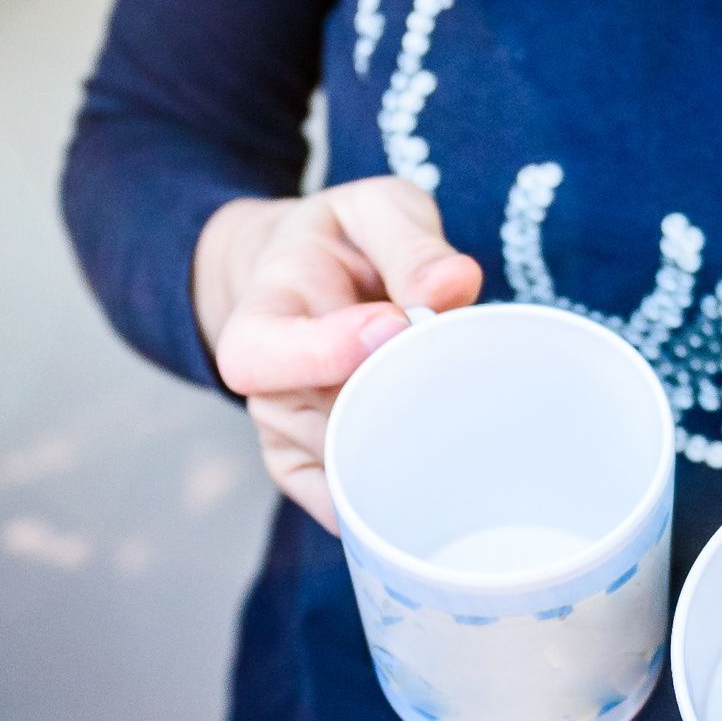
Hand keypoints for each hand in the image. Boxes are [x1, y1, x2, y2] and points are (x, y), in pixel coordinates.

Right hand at [194, 177, 482, 529]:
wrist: (300, 279)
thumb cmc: (341, 244)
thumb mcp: (372, 211)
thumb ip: (411, 242)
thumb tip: (453, 286)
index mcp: (262, 316)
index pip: (259, 354)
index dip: (321, 353)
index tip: (392, 326)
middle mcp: (266, 390)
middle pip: (320, 425)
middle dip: (392, 411)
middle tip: (458, 383)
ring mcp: (289, 437)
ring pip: (346, 471)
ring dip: (405, 453)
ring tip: (461, 420)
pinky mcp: (312, 469)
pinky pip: (345, 509)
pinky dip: (390, 505)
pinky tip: (437, 483)